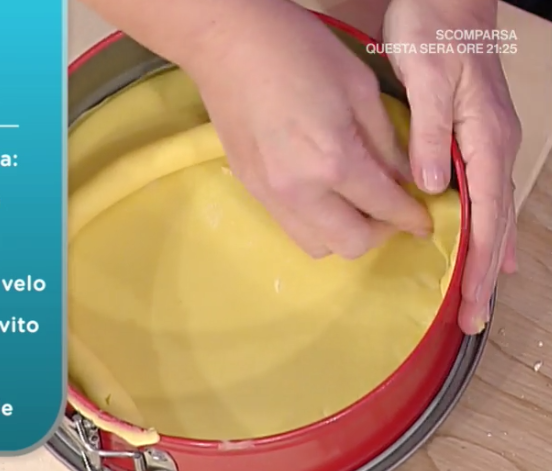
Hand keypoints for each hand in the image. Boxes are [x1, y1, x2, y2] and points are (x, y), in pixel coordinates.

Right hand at [184, 0, 430, 259]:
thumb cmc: (299, 51)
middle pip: (350, 244)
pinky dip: (315, 221)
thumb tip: (402, 179)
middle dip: (381, 233)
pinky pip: (290, 225)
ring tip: (355, 204)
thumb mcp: (360, 87)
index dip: (413, 218)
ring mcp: (269, 194)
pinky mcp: (249, 188)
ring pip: (316, 245)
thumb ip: (385, 142)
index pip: (385, 208)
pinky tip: (323, 191)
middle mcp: (300, 191)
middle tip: (391, 209)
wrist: (227, 43)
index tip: (425, 219)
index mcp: (334, 161)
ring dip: (343, 233)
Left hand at [384, 0, 520, 333]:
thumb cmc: (436, 31)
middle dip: (485, 272)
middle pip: (495, 221)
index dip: (479, 261)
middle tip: (474, 318)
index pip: (486, 213)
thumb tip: (431, 187)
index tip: (470, 300)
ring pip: (494, 210)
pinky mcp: (476, 134)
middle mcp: (495, 145)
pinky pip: (486, 190)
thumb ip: (430, 133)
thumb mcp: (428, 78)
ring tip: (482, 293)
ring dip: (489, 254)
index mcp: (485, 137)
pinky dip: (488, 222)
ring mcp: (489, 140)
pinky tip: (488, 239)